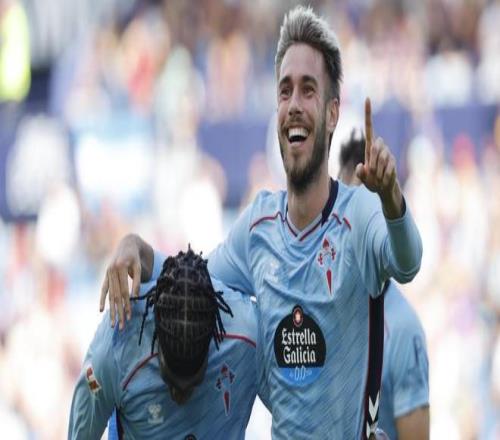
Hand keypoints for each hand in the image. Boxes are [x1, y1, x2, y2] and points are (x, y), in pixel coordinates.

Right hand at [99, 234, 141, 329]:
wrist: (127, 244)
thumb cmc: (135, 257)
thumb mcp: (138, 267)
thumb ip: (137, 282)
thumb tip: (135, 298)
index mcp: (121, 268)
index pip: (124, 291)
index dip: (127, 305)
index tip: (130, 316)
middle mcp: (112, 271)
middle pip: (115, 296)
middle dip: (119, 312)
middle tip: (121, 326)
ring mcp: (107, 273)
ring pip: (110, 295)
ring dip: (112, 310)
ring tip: (113, 323)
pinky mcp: (106, 275)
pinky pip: (103, 289)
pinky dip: (102, 300)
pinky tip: (101, 310)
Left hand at [355, 97, 402, 217]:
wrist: (384, 189)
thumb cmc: (371, 182)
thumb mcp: (363, 179)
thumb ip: (360, 174)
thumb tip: (362, 166)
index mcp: (369, 148)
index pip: (369, 128)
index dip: (368, 114)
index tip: (367, 98)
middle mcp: (379, 147)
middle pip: (376, 146)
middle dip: (372, 161)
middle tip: (371, 173)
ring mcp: (388, 153)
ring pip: (382, 156)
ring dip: (378, 170)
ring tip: (378, 177)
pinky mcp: (393, 160)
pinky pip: (389, 165)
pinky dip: (384, 174)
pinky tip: (384, 178)